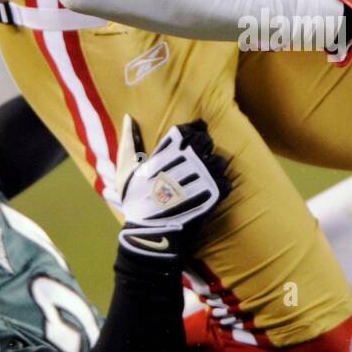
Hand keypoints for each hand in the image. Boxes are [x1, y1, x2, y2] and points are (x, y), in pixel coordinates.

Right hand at [114, 116, 231, 259]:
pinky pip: (226, 182)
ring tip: (207, 173)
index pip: (188, 130)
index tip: (197, 130)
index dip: (195, 128)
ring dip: (215, 165)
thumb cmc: (135, 202)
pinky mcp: (211, 197)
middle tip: (201, 154)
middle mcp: (185, 163)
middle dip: (206, 145)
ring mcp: (200, 180)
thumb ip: (129, 141)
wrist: (150, 234)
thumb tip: (129, 117)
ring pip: (219, 161)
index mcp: (165, 153)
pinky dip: (222, 184)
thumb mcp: (125, 170)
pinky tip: (213, 188)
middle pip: (206, 142)